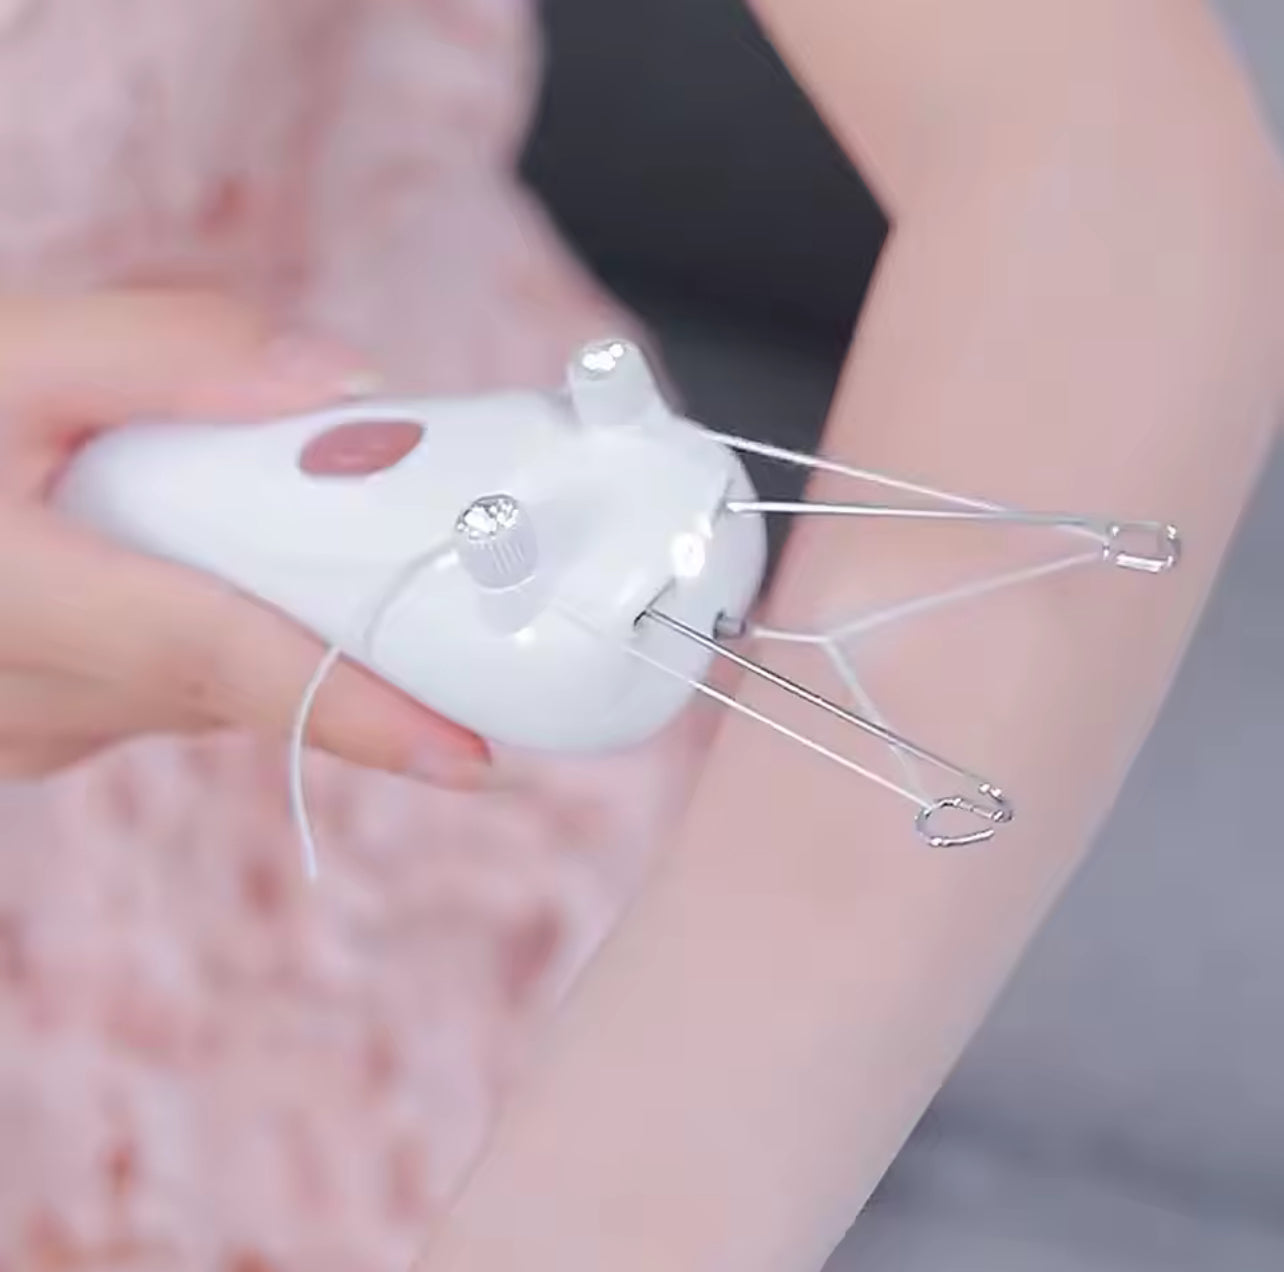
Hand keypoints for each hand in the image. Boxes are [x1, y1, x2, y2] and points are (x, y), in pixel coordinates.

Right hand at [0, 290, 490, 783]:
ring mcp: (22, 731)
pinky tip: (197, 566)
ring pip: (203, 689)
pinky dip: (208, 633)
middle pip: (235, 676)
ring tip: (296, 538)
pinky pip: (160, 690)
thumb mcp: (3, 351)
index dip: (353, 706)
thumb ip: (171, 355)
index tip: (469, 754)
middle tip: (435, 575)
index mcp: (8, 596)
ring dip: (270, 623)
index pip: (220, 660)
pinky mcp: (31, 728)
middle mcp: (19, 698)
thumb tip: (346, 387)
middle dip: (342, 635)